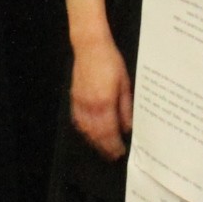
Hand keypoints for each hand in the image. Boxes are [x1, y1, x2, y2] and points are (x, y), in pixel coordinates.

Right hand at [69, 34, 132, 159]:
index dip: (114, 144)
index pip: (109, 131)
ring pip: (85, 129)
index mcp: (105, 102)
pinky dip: (84, 130)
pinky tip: (89, 133)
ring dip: (94, 141)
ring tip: (103, 148)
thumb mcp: (124, 84)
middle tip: (113, 155)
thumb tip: (128, 127)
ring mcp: (80, 102)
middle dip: (105, 147)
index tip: (120, 152)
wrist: (90, 46)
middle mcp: (90, 105)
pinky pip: (77, 119)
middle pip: (96, 134)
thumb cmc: (111, 62)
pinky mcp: (74, 97)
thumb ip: (126, 108)